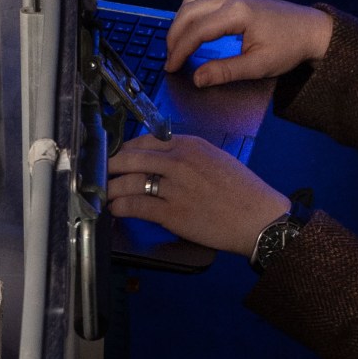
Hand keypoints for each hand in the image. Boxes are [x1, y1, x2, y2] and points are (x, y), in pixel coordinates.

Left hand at [105, 134, 290, 257]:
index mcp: (190, 145)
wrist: (259, 218)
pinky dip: (120, 207)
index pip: (145, 141)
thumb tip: (161, 160)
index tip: (115, 156)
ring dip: (110, 188)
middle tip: (97, 172)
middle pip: (130, 158)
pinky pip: (135, 206)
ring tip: (103, 193)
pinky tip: (115, 209)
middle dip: (109, 166)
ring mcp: (174, 187)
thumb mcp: (216, 159)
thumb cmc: (242, 191)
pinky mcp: (172, 213)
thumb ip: (187, 155)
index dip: (124, 149)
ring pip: (128, 182)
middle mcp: (179, 161)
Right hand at [165, 0, 333, 86]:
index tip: (171, 68)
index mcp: (237, 13)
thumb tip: (197, 78)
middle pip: (189, 12)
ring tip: (176, 46)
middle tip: (170, 60)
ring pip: (192, 2)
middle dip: (174, 37)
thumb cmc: (289, 48)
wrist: (311, 30)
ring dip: (180, 23)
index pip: (197, 30)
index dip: (179, 51)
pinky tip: (190, 31)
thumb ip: (225, 71)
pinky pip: (203, 0)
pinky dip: (191, 15)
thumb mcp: (258, 66)